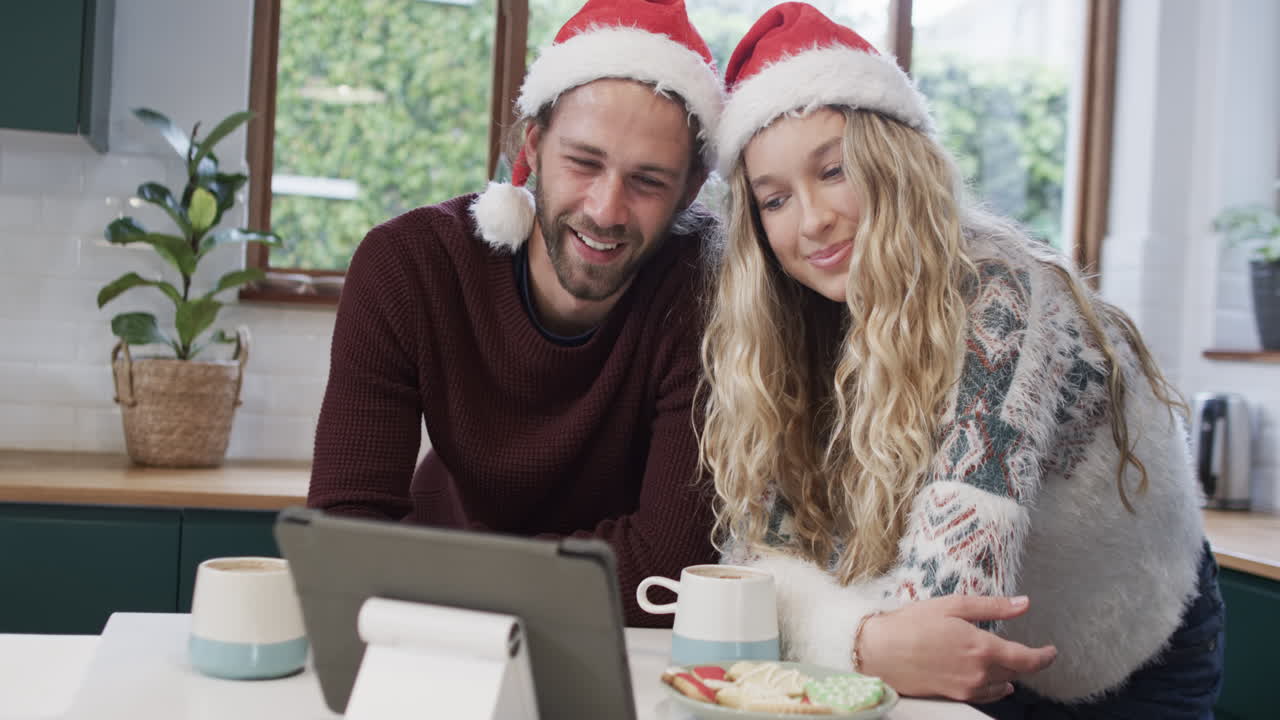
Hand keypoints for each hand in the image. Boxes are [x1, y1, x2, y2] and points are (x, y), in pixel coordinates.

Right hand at [857, 595, 1056, 703]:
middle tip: (1033, 652)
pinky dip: (996, 688)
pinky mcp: (954, 696)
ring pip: (1002, 685)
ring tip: (1014, 664)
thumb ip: (993, 606)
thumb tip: (1024, 603)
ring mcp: (967, 688)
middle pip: (1016, 673)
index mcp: (983, 648)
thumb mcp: (953, 606)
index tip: (1052, 651)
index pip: (1028, 659)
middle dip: (1026, 662)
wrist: (879, 651)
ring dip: (1010, 674)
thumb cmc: (912, 624)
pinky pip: (986, 695)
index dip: (1045, 656)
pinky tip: (996, 684)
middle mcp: (980, 674)